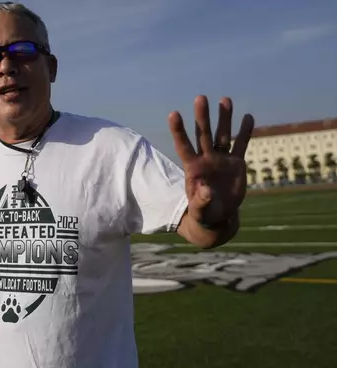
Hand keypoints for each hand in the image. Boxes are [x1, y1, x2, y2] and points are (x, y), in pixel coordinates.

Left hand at [169, 95, 253, 226]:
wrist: (218, 215)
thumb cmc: (203, 213)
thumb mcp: (200, 211)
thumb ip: (200, 201)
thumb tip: (205, 191)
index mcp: (193, 168)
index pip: (184, 145)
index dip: (179, 130)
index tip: (174, 113)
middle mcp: (206, 159)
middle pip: (203, 134)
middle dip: (202, 117)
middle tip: (200, 98)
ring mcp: (221, 159)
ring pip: (222, 135)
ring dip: (224, 118)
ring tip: (225, 99)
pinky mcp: (236, 163)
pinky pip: (241, 145)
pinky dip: (245, 132)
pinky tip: (247, 117)